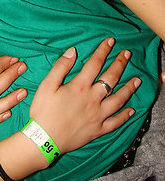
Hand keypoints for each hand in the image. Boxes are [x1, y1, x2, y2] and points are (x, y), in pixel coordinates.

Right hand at [30, 37, 138, 155]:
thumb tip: (73, 51)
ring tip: (137, 80)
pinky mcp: (99, 130)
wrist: (44, 139)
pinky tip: (132, 110)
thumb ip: (61, 67)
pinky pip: (116, 122)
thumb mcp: (47, 85)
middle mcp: (93, 99)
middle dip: (120, 64)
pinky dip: (125, 116)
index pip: (95, 64)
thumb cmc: (43, 111)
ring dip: (129, 88)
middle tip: (127, 54)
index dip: (103, 50)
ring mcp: (98, 115)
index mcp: (79, 86)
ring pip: (118, 100)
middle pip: (110, 79)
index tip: (111, 41)